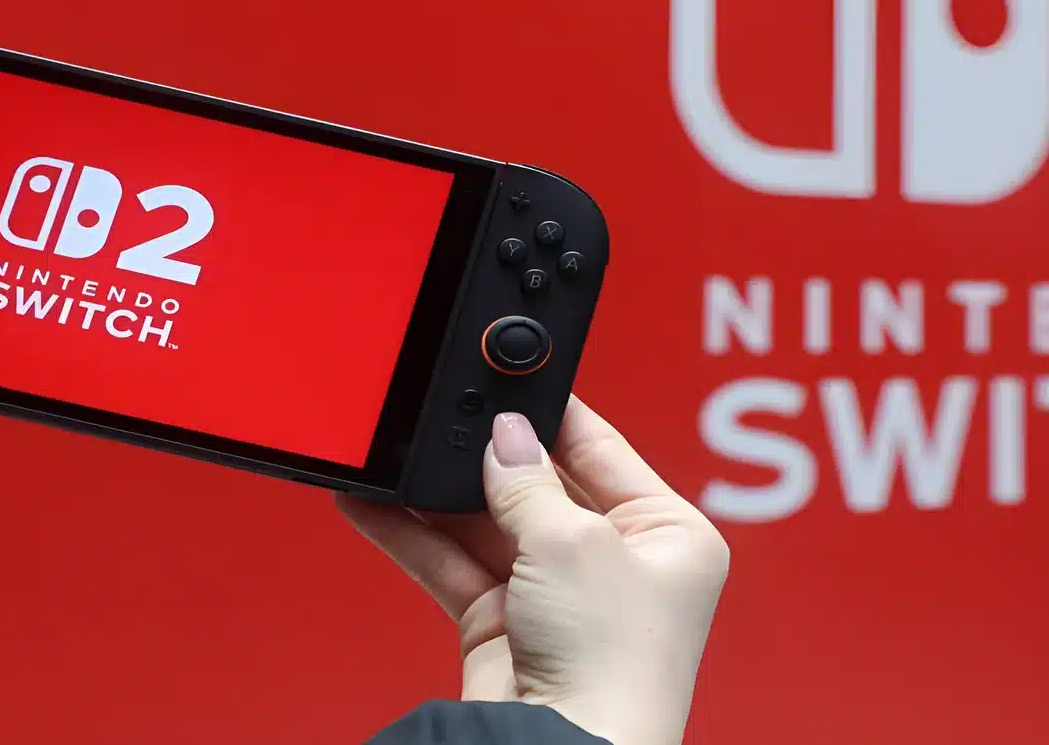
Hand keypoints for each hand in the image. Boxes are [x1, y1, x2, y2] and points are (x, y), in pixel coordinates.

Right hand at [338, 399, 729, 744]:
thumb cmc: (613, 667)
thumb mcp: (573, 542)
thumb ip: (528, 480)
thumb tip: (504, 435)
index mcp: (670, 534)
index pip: (604, 449)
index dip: (552, 415)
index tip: (507, 381)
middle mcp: (619, 564)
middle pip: (541, 484)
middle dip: (487, 459)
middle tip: (444, 420)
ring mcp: (560, 596)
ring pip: (489, 523)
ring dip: (440, 495)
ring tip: (398, 456)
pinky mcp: (506, 626)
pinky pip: (454, 563)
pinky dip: (414, 536)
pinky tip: (378, 504)